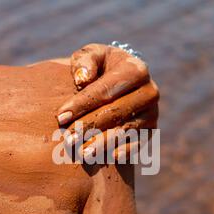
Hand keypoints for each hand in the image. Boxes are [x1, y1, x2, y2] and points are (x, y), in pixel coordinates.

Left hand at [57, 43, 158, 159]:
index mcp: (136, 69)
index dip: (82, 104)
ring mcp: (152, 113)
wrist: (120, 81)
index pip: (106, 89)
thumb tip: (83, 79)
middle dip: (89, 126)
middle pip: (115, 112)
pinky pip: (137, 144)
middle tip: (68, 139)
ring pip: (124, 131)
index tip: (61, 117)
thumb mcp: (91, 55)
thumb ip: (85, 61)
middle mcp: (149, 91)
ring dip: (102, 143)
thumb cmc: (100, 67)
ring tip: (81, 153)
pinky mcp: (150, 130)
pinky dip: (122, 151)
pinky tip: (105, 158)